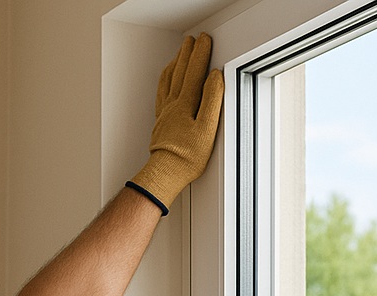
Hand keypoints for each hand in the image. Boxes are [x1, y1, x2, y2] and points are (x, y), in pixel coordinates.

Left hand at [129, 34, 223, 211]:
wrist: (164, 175)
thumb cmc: (186, 158)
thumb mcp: (206, 129)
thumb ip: (211, 100)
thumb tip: (215, 77)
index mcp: (185, 104)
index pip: (195, 72)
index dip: (201, 54)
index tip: (205, 39)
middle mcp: (172, 105)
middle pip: (180, 72)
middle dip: (188, 54)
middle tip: (193, 40)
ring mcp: (165, 114)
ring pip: (169, 81)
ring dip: (176, 64)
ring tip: (180, 53)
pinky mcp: (161, 123)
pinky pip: (162, 94)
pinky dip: (165, 81)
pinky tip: (167, 81)